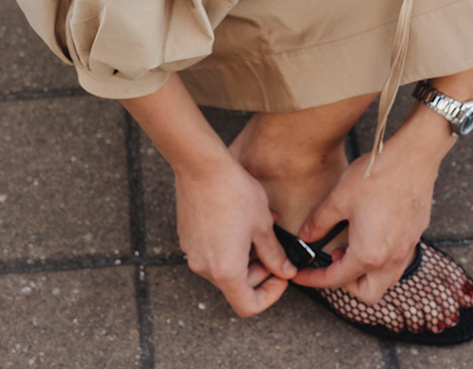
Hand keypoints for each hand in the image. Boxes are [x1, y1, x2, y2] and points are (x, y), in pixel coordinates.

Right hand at [175, 152, 296, 316]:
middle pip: (236, 287)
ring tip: (259, 230)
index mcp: (226, 271)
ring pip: (224, 268)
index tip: (280, 277)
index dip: (269, 296)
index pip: (248, 306)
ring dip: (245, 257)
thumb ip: (275, 254)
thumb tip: (285, 271)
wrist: (201, 166)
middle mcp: (205, 268)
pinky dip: (229, 246)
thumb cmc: (234, 193)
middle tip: (273, 249)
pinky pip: (211, 253)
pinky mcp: (187, 239)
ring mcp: (193, 254)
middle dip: (260, 272)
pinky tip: (240, 222)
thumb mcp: (263, 225)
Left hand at [291, 127, 443, 303]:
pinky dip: (381, 259)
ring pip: (385, 280)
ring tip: (352, 246)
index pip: (336, 280)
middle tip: (333, 261)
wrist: (413, 156)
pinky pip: (397, 262)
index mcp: (368, 254)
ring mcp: (407, 248)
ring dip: (365, 274)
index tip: (301, 275)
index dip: (313, 279)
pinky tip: (372, 234)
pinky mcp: (416, 235)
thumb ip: (319, 222)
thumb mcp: (339, 198)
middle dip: (346, 284)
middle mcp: (391, 259)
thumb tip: (306, 236)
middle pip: (366, 293)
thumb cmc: (377, 175)